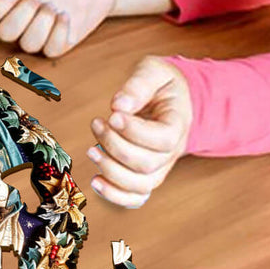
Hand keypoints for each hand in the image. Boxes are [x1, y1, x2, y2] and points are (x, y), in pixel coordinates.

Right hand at [0, 0, 114, 56]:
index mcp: (8, 0)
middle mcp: (21, 20)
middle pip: (5, 33)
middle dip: (21, 14)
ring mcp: (40, 33)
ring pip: (28, 44)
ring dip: (40, 24)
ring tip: (53, 4)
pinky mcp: (60, 42)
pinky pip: (51, 50)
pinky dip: (58, 33)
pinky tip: (65, 15)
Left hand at [88, 57, 192, 207]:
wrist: (172, 98)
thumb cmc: (161, 83)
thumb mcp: (154, 71)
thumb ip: (139, 84)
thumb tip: (119, 105)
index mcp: (178, 124)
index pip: (162, 139)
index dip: (135, 131)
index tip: (112, 114)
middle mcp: (172, 152)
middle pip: (147, 164)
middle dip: (115, 146)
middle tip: (97, 123)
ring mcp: (160, 167)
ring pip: (141, 185)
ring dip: (111, 171)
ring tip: (91, 150)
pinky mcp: (145, 174)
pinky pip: (136, 197)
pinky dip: (115, 196)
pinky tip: (95, 181)